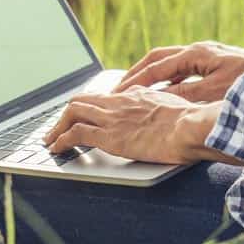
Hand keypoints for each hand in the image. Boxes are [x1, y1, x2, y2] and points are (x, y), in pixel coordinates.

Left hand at [42, 87, 208, 164]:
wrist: (193, 127)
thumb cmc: (192, 122)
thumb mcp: (174, 106)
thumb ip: (158, 108)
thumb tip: (159, 115)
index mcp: (134, 94)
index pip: (101, 97)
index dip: (87, 108)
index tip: (81, 117)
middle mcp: (118, 103)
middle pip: (80, 102)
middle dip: (64, 115)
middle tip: (57, 128)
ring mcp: (112, 119)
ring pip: (72, 114)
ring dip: (57, 128)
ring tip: (50, 141)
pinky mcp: (110, 136)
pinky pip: (76, 135)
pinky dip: (62, 141)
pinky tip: (57, 149)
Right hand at [113, 41, 243, 102]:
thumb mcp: (217, 92)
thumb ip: (186, 94)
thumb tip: (158, 96)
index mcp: (198, 53)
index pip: (156, 65)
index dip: (135, 81)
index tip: (118, 94)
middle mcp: (200, 51)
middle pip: (157, 58)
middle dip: (135, 74)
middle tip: (117, 90)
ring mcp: (208, 56)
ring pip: (169, 63)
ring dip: (150, 76)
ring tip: (133, 91)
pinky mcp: (216, 64)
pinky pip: (182, 70)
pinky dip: (166, 80)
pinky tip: (163, 92)